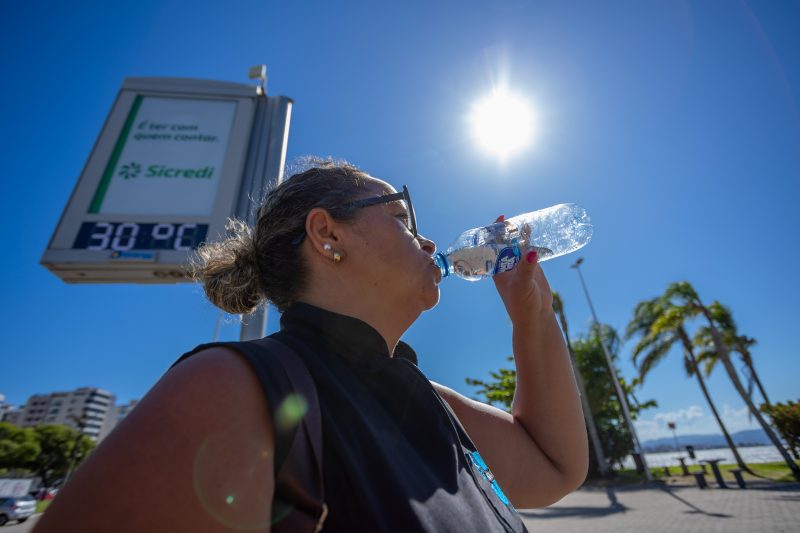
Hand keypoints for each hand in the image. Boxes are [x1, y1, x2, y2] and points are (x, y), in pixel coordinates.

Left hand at [491, 215, 553, 330]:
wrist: (536, 317)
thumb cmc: (522, 305)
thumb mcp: (522, 285)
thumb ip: (527, 268)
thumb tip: (532, 251)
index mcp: (498, 270)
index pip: (492, 247)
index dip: (494, 232)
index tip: (500, 219)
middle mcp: (507, 266)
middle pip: (504, 243)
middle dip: (506, 231)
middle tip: (512, 218)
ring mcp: (519, 266)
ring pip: (517, 246)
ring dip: (519, 235)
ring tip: (524, 220)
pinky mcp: (532, 268)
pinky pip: (530, 250)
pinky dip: (531, 241)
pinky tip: (533, 230)